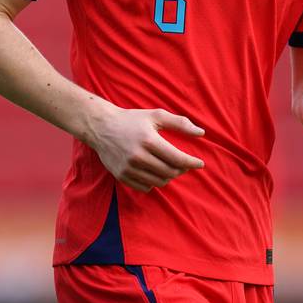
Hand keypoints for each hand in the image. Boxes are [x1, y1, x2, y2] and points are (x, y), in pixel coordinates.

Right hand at [88, 103, 205, 192]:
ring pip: (159, 181)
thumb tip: (201, 132)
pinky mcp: (122, 176)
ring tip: (170, 166)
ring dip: (169, 176)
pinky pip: (146, 187)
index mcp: (149, 140)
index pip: (177, 158)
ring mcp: (129, 168)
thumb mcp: (156, 115)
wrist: (102, 127)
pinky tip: (155, 171)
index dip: (191, 163)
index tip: (200, 163)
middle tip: (184, 163)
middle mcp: (138, 157)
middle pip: (170, 172)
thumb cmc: (132, 119)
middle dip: (181, 169)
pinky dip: (155, 181)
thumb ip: (180, 123)